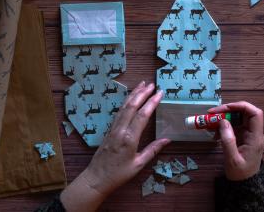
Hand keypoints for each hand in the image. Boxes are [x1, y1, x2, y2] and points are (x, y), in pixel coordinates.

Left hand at [61, 82, 169, 210]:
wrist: (96, 179)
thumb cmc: (118, 174)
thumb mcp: (138, 164)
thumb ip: (152, 150)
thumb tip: (167, 139)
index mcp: (129, 138)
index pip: (142, 115)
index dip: (152, 102)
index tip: (160, 93)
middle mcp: (120, 130)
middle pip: (131, 107)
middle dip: (142, 93)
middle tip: (152, 84)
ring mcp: (113, 129)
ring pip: (124, 107)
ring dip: (133, 95)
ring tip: (142, 85)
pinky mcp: (109, 130)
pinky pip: (119, 112)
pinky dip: (126, 102)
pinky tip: (130, 98)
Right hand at [208, 102, 263, 180]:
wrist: (244, 184)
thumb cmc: (240, 174)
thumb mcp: (232, 159)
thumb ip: (228, 140)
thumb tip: (223, 121)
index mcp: (255, 137)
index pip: (255, 113)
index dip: (242, 106)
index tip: (226, 108)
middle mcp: (253, 133)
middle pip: (244, 113)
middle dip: (228, 111)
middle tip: (212, 114)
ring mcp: (248, 134)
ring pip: (237, 118)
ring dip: (224, 118)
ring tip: (210, 123)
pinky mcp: (242, 137)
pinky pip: (233, 126)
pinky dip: (223, 126)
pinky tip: (213, 132)